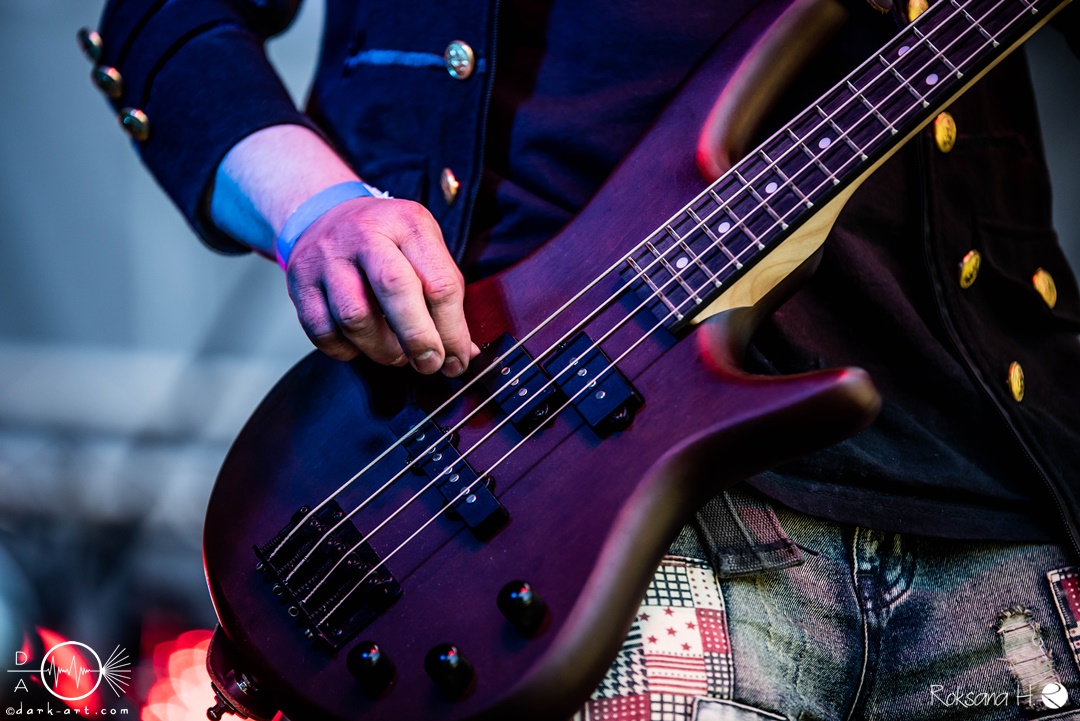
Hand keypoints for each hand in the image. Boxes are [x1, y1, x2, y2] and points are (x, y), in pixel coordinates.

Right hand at [284, 195, 478, 375]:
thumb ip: (445, 295)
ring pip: (355, 317)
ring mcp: (327, 258)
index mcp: (408, 223)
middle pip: (395, 290)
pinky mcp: (299, 282)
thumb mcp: (423, 247)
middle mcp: (365, 235)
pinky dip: (346, 350)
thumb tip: (462, 353)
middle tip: (430, 365)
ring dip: (382, 350)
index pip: (439, 282)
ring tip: (395, 354)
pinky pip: (323, 332)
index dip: (453, 330)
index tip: (458, 359)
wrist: (324, 214)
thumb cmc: (385, 239)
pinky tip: (361, 345)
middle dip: (418, 338)